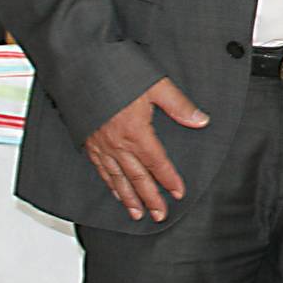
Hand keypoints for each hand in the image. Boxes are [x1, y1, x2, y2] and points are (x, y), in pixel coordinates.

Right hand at [84, 77, 206, 220]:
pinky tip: (115, 191)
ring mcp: (100, 144)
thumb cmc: (118, 73)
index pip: (157, 163)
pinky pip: (100, 169)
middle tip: (160, 215)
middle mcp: (117, 143)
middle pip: (137, 177)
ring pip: (117, 178)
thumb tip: (201, 121)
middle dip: (149, 198)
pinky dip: (109, 183)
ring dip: (128, 198)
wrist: (81, 67)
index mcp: (136, 132)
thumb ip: (179, 106)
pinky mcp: (88, 142)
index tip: (178, 193)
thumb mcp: (157, 86)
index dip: (169, 180)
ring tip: (136, 213)